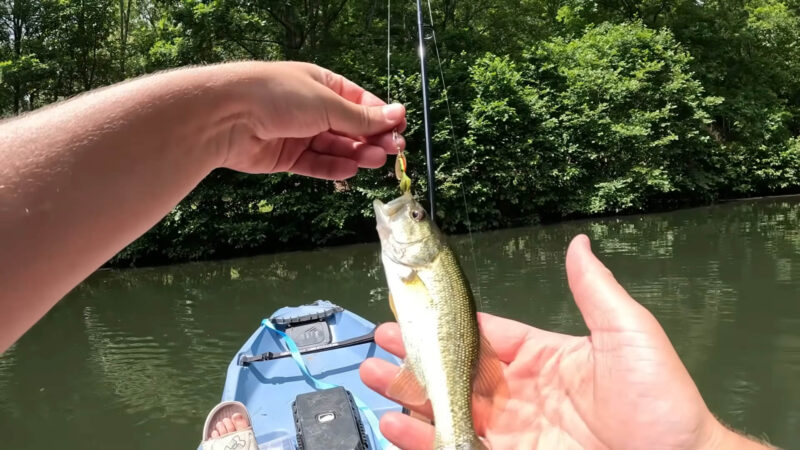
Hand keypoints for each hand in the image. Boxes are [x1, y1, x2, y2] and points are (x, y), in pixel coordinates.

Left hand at [219, 61, 405, 179]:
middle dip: (372, 138)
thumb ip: (361, 117)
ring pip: (335, 147)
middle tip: (393, 151)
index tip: (400, 130)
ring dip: (357, 154)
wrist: (227, 115)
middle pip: (350, 127)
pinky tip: (351, 169)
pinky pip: (315, 164)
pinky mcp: (286, 157)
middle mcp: (311, 109)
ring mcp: (298, 133)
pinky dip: (333, 168)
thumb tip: (397, 115)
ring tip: (376, 161)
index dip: (381, 117)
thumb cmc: (278, 95)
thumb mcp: (327, 103)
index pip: (360, 103)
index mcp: (322, 85)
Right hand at [360, 235, 767, 448]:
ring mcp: (511, 429)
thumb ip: (594, 290)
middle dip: (417, 358)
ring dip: (409, 394)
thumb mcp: (627, 333)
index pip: (483, 334)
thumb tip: (579, 244)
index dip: (447, 322)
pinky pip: (455, 445)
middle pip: (456, 371)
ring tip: (374, 379)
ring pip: (449, 407)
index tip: (414, 309)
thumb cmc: (660, 399)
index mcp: (541, 356)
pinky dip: (422, 437)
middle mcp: (520, 392)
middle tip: (380, 346)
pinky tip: (395, 424)